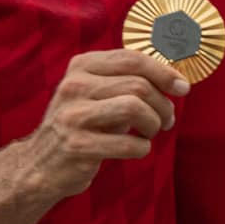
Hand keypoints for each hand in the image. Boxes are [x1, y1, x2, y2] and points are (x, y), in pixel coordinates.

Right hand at [21, 49, 188, 199]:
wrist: (42, 164)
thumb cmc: (84, 125)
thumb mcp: (99, 93)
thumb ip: (129, 80)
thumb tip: (176, 80)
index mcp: (82, 66)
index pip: (132, 59)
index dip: (164, 72)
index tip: (183, 87)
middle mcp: (74, 86)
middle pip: (138, 85)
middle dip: (163, 105)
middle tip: (167, 120)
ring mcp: (73, 115)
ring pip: (134, 107)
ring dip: (154, 123)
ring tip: (152, 132)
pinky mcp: (76, 145)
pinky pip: (127, 143)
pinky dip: (142, 147)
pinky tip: (137, 148)